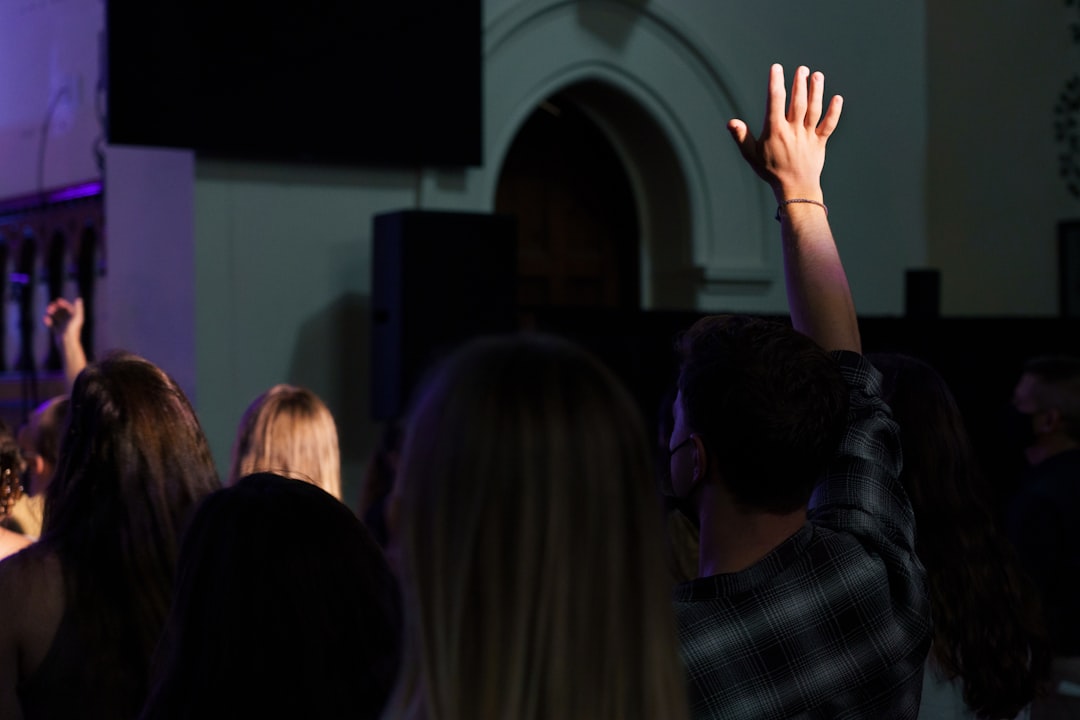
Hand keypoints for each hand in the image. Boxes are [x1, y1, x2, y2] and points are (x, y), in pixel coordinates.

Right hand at [43, 297, 83, 342]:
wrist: (68, 344)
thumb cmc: (73, 331)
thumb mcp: (76, 318)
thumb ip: (78, 309)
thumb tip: (78, 299)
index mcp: (75, 318)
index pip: (68, 308)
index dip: (63, 304)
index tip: (57, 301)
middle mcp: (69, 321)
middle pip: (61, 311)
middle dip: (55, 308)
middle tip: (50, 308)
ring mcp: (63, 326)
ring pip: (55, 317)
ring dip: (51, 313)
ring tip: (48, 312)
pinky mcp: (57, 331)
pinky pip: (52, 324)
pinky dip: (48, 321)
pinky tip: (45, 319)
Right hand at [728, 64, 842, 201]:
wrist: (794, 190)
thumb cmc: (770, 171)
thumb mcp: (751, 155)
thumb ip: (742, 137)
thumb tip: (731, 122)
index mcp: (775, 131)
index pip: (775, 102)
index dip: (775, 83)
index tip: (776, 68)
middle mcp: (793, 131)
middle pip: (797, 103)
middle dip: (799, 84)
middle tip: (801, 69)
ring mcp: (808, 136)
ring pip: (813, 110)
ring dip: (816, 92)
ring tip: (817, 76)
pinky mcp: (820, 142)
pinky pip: (829, 125)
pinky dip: (834, 112)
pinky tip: (837, 98)